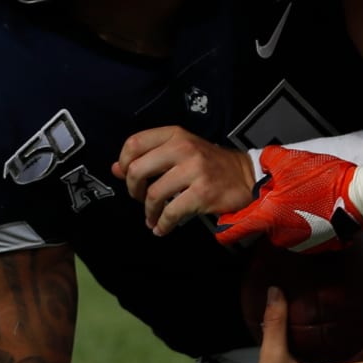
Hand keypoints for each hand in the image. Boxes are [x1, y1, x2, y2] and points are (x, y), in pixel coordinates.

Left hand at [114, 126, 255, 235]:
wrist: (247, 176)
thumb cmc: (211, 165)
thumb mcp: (181, 152)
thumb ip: (149, 157)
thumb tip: (115, 169)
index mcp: (176, 135)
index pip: (134, 143)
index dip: (123, 163)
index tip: (128, 176)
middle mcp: (184, 148)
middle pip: (137, 170)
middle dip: (133, 190)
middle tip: (140, 198)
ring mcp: (195, 170)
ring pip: (153, 194)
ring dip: (148, 212)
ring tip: (152, 217)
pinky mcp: (203, 192)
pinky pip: (171, 212)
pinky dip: (162, 224)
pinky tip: (163, 227)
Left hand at [215, 146, 362, 251]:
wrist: (359, 198)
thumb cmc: (324, 181)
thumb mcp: (290, 160)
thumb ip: (269, 160)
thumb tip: (264, 163)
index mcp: (267, 216)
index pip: (230, 233)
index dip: (224, 226)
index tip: (225, 219)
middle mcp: (279, 235)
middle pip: (262, 224)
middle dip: (269, 210)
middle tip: (285, 191)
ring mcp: (298, 243)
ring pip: (283, 228)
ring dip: (289, 215)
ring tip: (307, 197)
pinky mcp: (316, 246)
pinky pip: (303, 233)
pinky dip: (307, 222)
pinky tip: (319, 207)